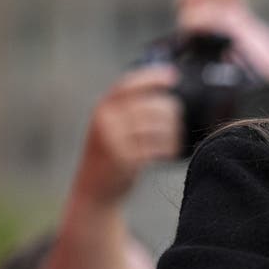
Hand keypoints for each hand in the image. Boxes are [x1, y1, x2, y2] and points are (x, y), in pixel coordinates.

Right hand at [73, 65, 181, 204]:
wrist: (93, 192)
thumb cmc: (109, 158)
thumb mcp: (111, 128)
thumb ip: (128, 110)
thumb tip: (163, 92)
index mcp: (102, 109)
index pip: (128, 85)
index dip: (152, 77)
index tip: (173, 75)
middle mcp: (106, 121)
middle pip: (152, 106)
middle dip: (171, 113)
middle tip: (175, 124)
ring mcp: (114, 140)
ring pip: (158, 126)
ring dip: (171, 134)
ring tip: (170, 142)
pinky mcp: (124, 160)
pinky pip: (157, 147)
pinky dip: (168, 150)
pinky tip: (166, 154)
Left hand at [174, 0, 268, 88]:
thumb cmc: (252, 87)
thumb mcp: (234, 71)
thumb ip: (220, 51)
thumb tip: (204, 32)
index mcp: (200, 50)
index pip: (189, 24)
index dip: (190, 10)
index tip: (195, 2)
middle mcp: (209, 37)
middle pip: (197, 8)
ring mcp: (225, 27)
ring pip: (213, 0)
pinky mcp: (242, 21)